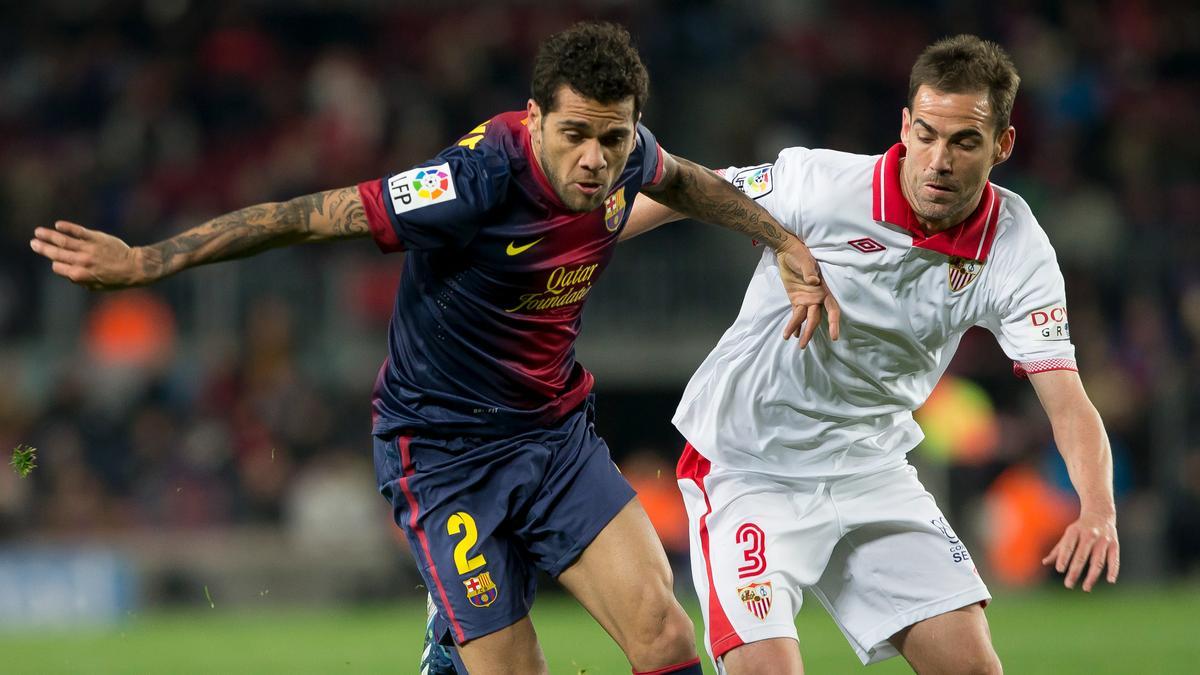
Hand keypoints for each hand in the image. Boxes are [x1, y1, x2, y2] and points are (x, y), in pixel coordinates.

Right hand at [30, 221, 145, 289]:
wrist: (135, 267)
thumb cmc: (117, 279)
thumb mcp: (97, 287)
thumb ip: (81, 281)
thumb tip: (68, 274)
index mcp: (79, 275)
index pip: (57, 267)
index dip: (55, 264)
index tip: (56, 261)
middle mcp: (81, 261)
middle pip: (56, 253)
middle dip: (42, 248)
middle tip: (33, 243)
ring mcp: (88, 248)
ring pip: (63, 241)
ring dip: (48, 235)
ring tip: (38, 232)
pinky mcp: (96, 238)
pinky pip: (78, 231)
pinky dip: (67, 227)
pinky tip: (58, 225)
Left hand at [775, 239, 840, 347]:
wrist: (787, 251)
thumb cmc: (800, 254)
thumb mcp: (805, 260)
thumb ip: (809, 270)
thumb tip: (814, 281)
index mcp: (824, 289)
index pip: (832, 308)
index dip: (834, 322)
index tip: (834, 335)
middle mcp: (817, 297)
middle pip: (815, 318)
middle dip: (810, 331)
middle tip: (803, 345)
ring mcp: (806, 299)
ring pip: (805, 319)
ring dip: (800, 330)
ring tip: (795, 342)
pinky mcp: (796, 299)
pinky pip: (796, 315)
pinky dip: (795, 324)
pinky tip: (793, 335)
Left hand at [1042, 510, 1118, 590]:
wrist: (1100, 513)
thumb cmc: (1080, 529)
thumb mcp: (1068, 535)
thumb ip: (1058, 550)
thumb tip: (1045, 562)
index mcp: (1074, 532)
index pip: (1068, 546)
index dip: (1064, 558)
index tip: (1060, 570)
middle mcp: (1089, 535)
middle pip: (1082, 556)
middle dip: (1075, 571)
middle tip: (1068, 584)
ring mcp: (1103, 540)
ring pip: (1098, 561)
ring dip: (1092, 576)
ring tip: (1086, 588)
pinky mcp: (1114, 544)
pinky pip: (1114, 559)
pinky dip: (1113, 570)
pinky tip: (1110, 581)